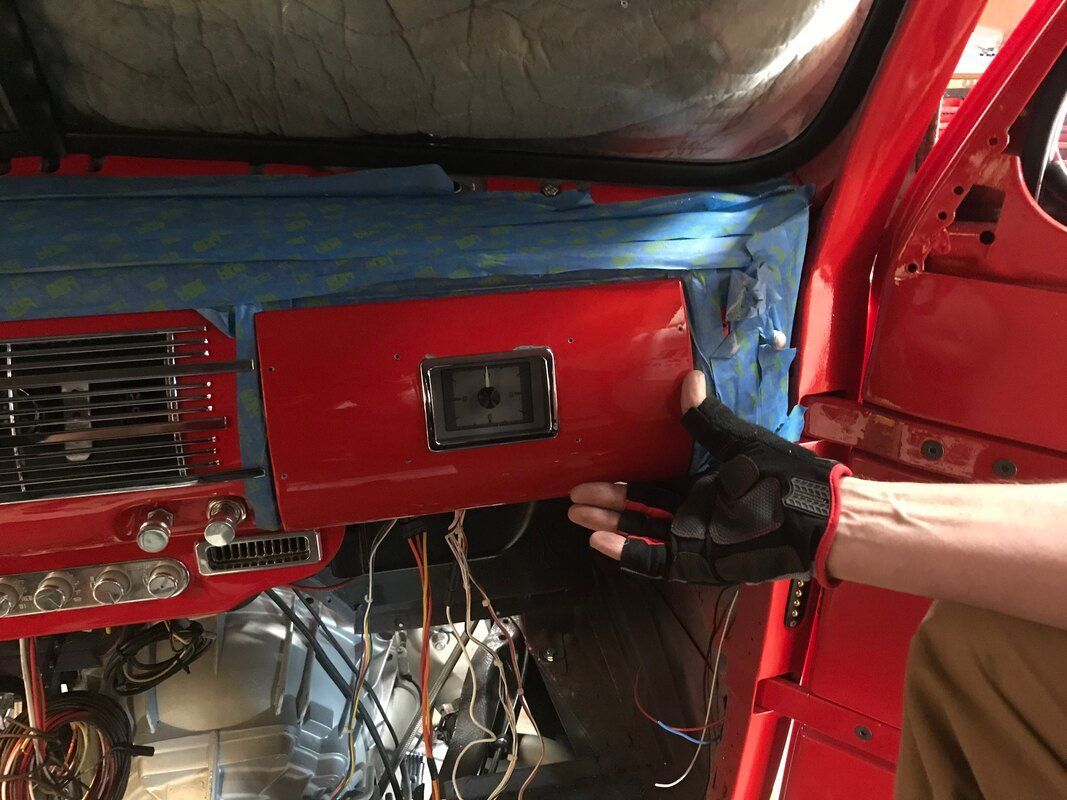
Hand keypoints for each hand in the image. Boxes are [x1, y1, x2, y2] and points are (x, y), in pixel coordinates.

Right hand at [569, 371, 850, 585]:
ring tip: (578, 512)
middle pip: (639, 511)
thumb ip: (708, 419)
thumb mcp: (741, 443)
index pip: (652, 487)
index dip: (621, 482)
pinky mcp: (701, 562)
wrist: (819, 515)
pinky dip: (628, 554)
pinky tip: (601, 540)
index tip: (594, 473)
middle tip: (575, 495)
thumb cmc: (786, 477)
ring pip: (641, 535)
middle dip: (606, 503)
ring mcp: (697, 541)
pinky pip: (658, 561)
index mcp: (702, 487)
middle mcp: (695, 515)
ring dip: (609, 525)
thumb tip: (689, 380)